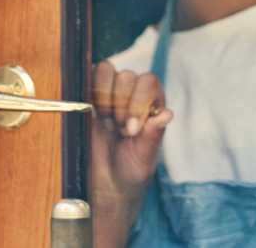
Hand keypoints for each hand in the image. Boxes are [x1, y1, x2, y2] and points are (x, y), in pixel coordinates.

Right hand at [89, 61, 172, 224]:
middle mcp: (133, 93)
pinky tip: (93, 117)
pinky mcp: (88, 96)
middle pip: (127, 76)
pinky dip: (89, 94)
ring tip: (106, 123)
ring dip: (104, 98)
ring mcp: (110, 93)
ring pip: (106, 71)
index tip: (132, 129)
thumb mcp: (145, 157)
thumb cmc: (131, 171)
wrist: (104, 184)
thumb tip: (167, 114)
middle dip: (120, 104)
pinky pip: (87, 78)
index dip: (138, 101)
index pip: (148, 81)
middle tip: (119, 130)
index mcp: (153, 103)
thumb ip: (154, 135)